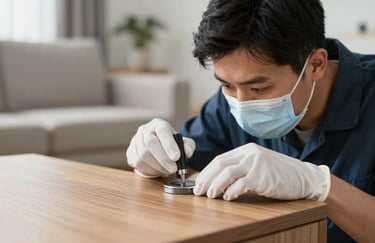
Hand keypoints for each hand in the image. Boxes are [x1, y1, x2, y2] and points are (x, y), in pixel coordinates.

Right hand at [126, 118, 195, 177]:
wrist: (157, 148)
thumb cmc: (171, 145)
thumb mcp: (183, 143)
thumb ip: (188, 146)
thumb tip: (187, 152)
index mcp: (159, 125)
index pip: (162, 131)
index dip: (169, 144)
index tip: (177, 157)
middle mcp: (145, 130)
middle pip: (150, 143)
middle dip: (163, 159)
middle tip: (173, 169)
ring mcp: (135, 140)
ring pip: (143, 155)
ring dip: (157, 166)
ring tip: (167, 170)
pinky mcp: (130, 151)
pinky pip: (137, 163)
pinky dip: (149, 170)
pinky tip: (157, 170)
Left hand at [193, 143, 329, 201]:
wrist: (305, 177)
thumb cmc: (280, 174)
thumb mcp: (258, 165)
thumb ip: (241, 168)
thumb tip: (218, 181)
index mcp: (246, 150)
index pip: (220, 159)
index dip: (206, 172)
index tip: (198, 183)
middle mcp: (250, 153)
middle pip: (220, 164)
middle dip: (206, 179)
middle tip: (198, 191)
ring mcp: (257, 163)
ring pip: (228, 172)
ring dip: (215, 185)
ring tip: (209, 196)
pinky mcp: (263, 176)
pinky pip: (242, 183)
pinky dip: (232, 191)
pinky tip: (227, 197)